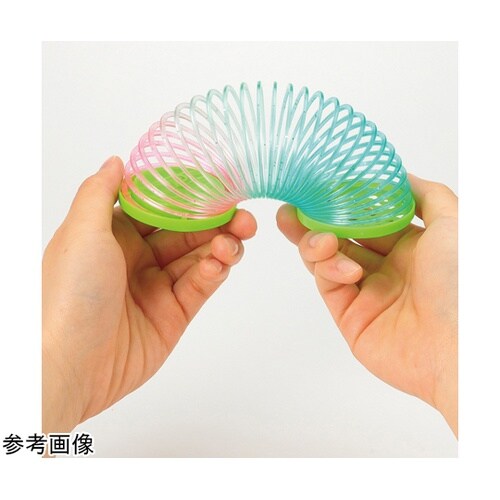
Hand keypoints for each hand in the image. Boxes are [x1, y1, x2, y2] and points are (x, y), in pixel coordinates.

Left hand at [42, 156, 256, 433]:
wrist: (69, 368)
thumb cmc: (68, 295)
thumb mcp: (81, 233)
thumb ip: (102, 193)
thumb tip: (116, 162)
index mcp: (112, 234)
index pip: (158, 206)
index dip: (187, 195)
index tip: (214, 185)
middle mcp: (135, 259)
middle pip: (185, 232)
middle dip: (215, 221)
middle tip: (242, 216)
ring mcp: (156, 288)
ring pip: (198, 259)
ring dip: (220, 246)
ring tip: (235, 241)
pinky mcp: (172, 315)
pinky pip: (198, 288)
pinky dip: (213, 273)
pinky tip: (220, 264)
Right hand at [276, 174, 457, 435]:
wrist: (459, 349)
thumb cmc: (463, 285)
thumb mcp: (455, 223)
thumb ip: (427, 195)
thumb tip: (399, 176)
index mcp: (412, 245)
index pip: (367, 217)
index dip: (343, 203)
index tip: (320, 188)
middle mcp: (388, 268)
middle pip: (341, 237)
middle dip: (315, 222)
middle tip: (292, 209)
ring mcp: (368, 292)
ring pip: (327, 260)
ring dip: (316, 243)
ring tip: (321, 240)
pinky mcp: (350, 316)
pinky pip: (328, 284)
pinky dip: (328, 269)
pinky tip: (343, 268)